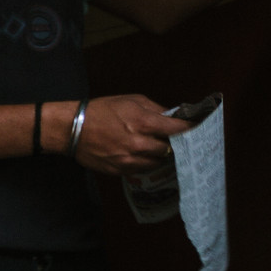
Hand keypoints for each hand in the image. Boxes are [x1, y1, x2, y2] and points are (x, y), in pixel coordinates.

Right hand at [67, 95, 190, 174]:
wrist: (72, 129)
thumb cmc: (102, 110)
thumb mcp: (131, 101)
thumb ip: (155, 109)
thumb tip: (173, 118)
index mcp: (143, 122)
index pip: (177, 130)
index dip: (190, 129)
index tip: (198, 128)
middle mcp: (138, 143)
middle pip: (169, 149)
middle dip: (174, 144)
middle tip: (176, 140)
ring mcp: (128, 160)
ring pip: (157, 163)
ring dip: (160, 156)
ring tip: (159, 148)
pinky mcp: (119, 170)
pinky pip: (141, 170)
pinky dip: (145, 163)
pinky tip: (143, 156)